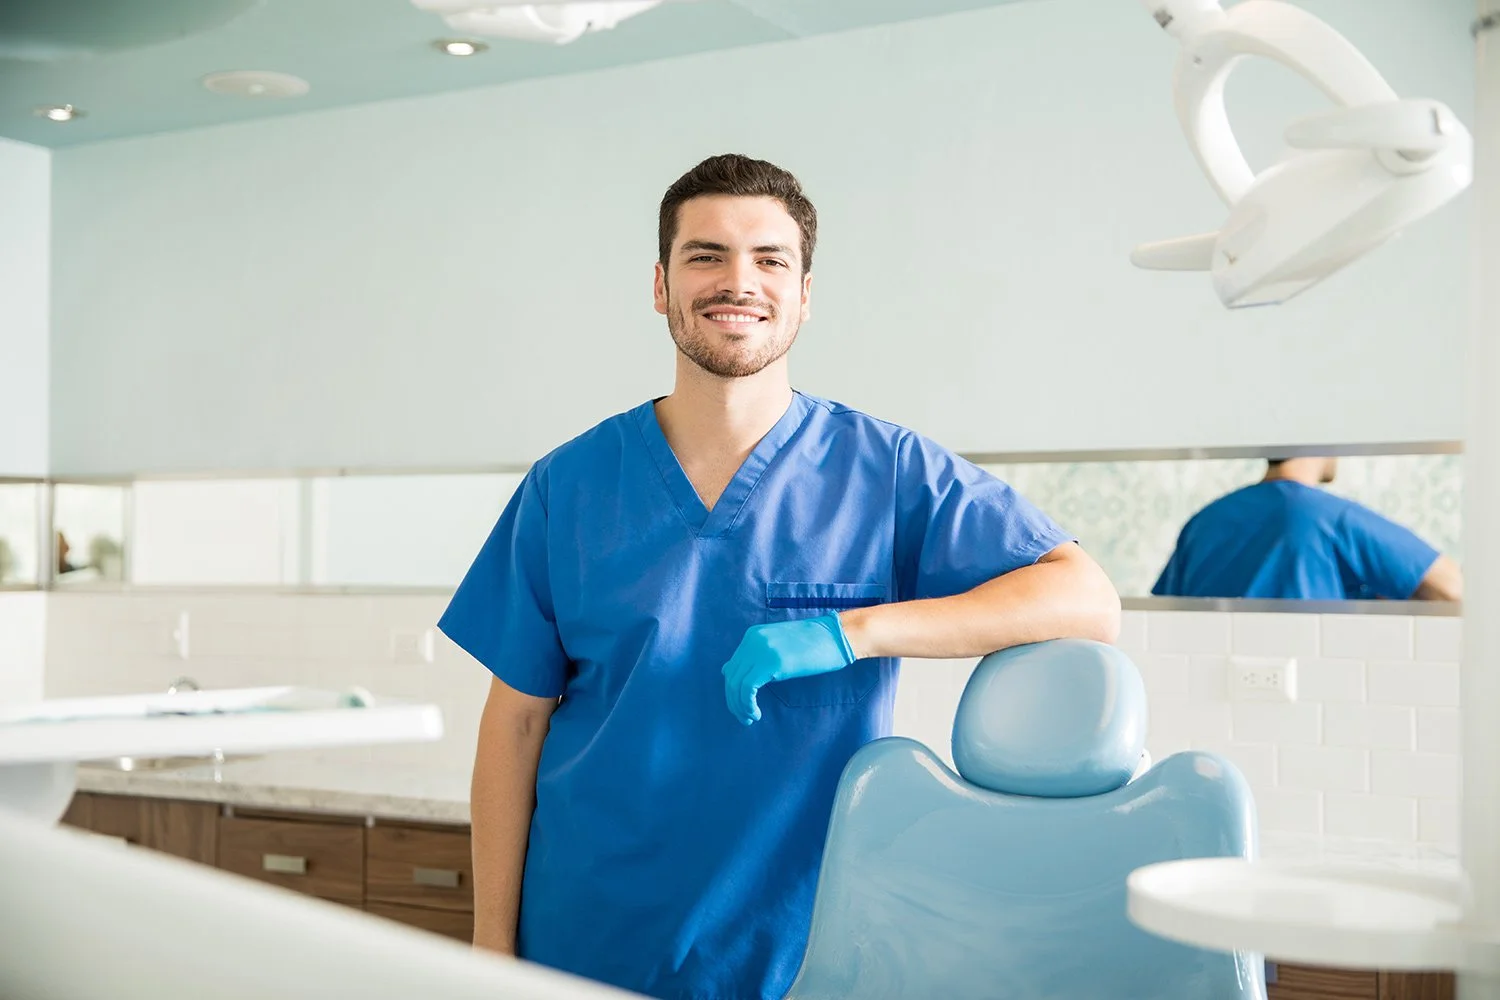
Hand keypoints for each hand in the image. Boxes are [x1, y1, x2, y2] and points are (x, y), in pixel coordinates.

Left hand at [721, 614, 856, 724]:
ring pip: (736, 684)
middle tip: (744, 718)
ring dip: (740, 706)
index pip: (731, 668)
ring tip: (751, 718)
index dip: (733, 691)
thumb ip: (757, 657)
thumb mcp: (779, 647)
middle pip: (731, 677)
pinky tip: (756, 713)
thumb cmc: (813, 645)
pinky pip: (747, 688)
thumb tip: (730, 671)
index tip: (742, 706)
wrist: (836, 636)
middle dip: (734, 702)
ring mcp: (760, 650)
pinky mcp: (771, 663)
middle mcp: (752, 641)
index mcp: (753, 636)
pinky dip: (747, 704)